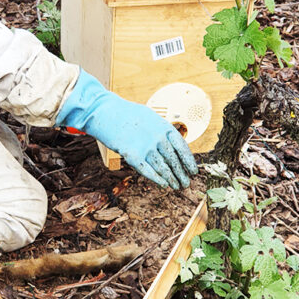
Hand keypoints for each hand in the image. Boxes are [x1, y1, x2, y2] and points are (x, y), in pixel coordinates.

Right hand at [56, 70, 198, 189]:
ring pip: (162, 168)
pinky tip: (163, 185)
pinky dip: (157, 179)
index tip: (193, 171)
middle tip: (185, 184)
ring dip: (171, 179)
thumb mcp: (151, 118)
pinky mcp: (132, 155)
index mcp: (164, 127)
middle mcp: (157, 138)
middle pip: (173, 161)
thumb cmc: (128, 114)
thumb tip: (174, 146)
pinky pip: (147, 171)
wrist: (106, 112)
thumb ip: (162, 131)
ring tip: (176, 186)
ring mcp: (145, 147)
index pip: (182, 148)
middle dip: (181, 174)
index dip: (189, 162)